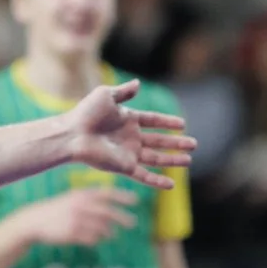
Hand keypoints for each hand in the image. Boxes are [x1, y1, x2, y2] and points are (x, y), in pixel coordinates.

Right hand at [12, 186, 137, 247]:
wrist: (34, 220)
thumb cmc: (56, 209)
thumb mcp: (72, 198)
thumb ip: (90, 199)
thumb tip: (112, 203)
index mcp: (81, 194)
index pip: (106, 193)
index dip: (122, 196)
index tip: (136, 200)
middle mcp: (80, 205)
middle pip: (108, 212)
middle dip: (122, 217)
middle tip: (133, 223)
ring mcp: (76, 220)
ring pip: (101, 228)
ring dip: (109, 231)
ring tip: (112, 234)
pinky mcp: (72, 233)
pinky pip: (92, 238)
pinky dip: (97, 239)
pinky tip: (97, 239)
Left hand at [57, 80, 193, 188]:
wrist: (72, 134)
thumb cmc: (85, 113)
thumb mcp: (105, 95)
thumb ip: (123, 91)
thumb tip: (138, 83)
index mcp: (127, 119)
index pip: (153, 121)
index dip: (168, 122)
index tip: (183, 124)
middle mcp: (130, 137)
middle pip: (159, 140)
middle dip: (177, 142)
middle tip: (194, 144)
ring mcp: (127, 153)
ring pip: (156, 158)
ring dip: (172, 160)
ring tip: (189, 160)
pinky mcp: (123, 167)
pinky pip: (144, 175)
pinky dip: (157, 181)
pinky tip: (171, 184)